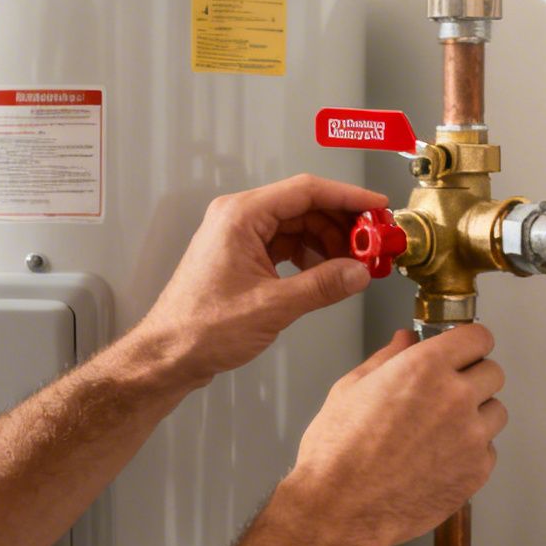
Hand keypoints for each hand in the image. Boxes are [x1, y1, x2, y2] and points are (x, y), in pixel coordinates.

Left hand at [141, 175, 387, 384]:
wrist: (169, 354)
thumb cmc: (200, 328)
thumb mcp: (273, 306)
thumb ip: (323, 286)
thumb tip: (358, 273)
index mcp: (240, 216)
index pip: (306, 190)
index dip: (348, 197)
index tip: (376, 208)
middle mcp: (238, 219)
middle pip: (305, 206)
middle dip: (342, 225)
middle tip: (372, 243)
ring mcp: (240, 237)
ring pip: (298, 226)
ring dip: (329, 243)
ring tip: (354, 264)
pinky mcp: (243, 257)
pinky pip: (286, 245)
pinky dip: (311, 257)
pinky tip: (328, 275)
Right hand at [286, 325, 506, 545]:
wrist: (340, 508)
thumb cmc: (338, 452)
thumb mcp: (351, 388)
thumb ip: (387, 357)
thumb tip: (405, 339)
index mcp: (425, 367)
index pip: (479, 337)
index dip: (470, 344)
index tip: (464, 351)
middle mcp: (455, 398)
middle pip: (493, 373)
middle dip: (473, 378)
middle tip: (447, 394)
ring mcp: (471, 437)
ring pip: (495, 412)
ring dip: (476, 416)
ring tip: (440, 431)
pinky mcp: (477, 472)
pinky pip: (488, 450)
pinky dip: (471, 452)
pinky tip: (438, 458)